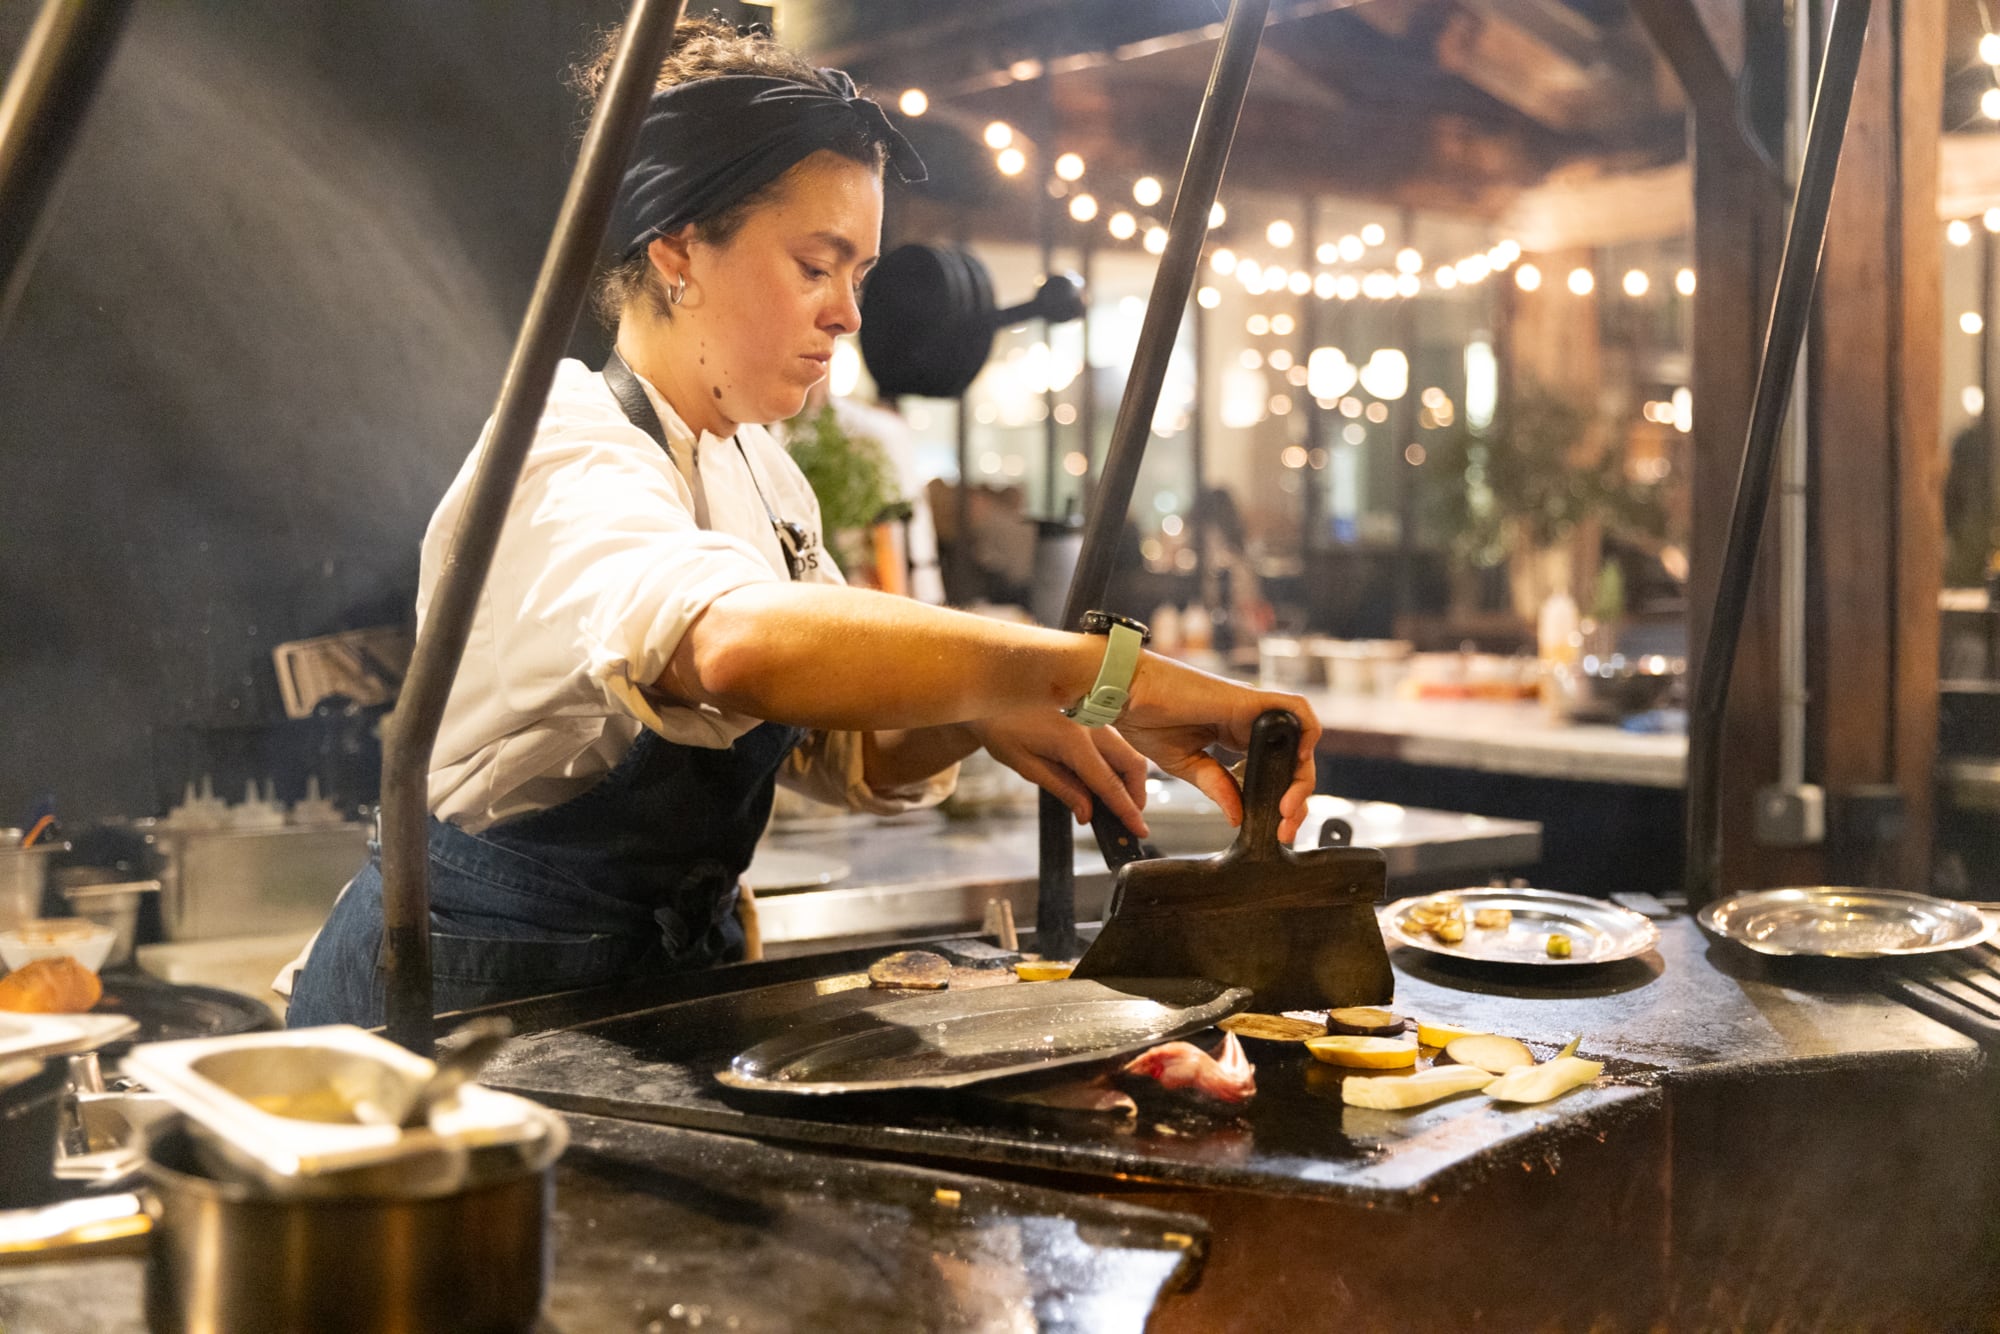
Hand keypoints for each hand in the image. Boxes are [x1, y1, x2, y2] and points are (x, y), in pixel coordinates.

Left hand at [966, 710, 1150, 834]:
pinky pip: (1114, 744)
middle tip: (1130, 820)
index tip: (1140, 831)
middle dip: (1137, 794)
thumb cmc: (1001, 729)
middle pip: (1132, 763)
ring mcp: (1093, 719)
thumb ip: (1062, 788)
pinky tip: (1104, 782)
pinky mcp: (1090, 718)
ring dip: (1129, 780)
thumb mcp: (1027, 766)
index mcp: (1073, 740)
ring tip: (1117, 805)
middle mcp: (1091, 726)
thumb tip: (1088, 814)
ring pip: (1127, 752)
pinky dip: (1117, 766)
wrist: (989, 694)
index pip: (1108, 782)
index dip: (1126, 810)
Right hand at [1114, 656, 1319, 843]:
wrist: (1128, 692)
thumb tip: (1236, 816)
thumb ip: (1215, 787)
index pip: (1271, 770)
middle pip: (1291, 761)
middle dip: (1294, 798)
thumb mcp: (1185, 764)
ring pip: (1299, 741)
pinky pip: (1296, 711)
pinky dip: (1307, 733)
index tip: (1273, 828)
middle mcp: (1248, 722)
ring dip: (1302, 777)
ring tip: (1288, 808)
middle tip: (1283, 827)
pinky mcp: (1250, 699)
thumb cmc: (1146, 717)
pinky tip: (1298, 761)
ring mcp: (1251, 710)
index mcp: (1233, 735)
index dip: (1278, 801)